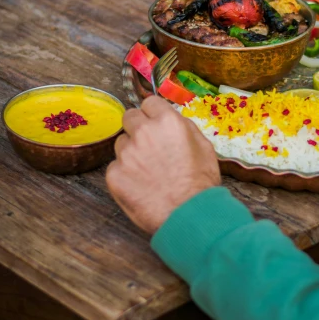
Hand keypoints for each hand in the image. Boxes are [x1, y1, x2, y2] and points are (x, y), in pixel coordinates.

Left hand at [106, 96, 219, 235]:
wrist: (189, 216)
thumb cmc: (201, 183)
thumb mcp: (204, 147)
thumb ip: (184, 128)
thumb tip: (171, 120)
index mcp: (167, 122)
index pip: (149, 103)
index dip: (153, 114)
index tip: (156, 124)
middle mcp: (144, 133)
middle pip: (129, 117)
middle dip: (138, 128)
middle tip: (149, 147)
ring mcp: (126, 154)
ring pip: (121, 143)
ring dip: (131, 152)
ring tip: (148, 172)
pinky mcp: (114, 175)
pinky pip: (115, 167)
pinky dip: (125, 175)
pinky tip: (141, 186)